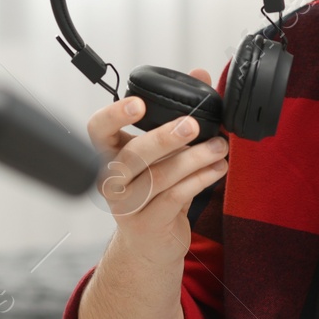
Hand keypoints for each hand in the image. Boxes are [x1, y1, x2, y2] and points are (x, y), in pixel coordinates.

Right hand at [85, 68, 228, 264]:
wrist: (149, 245)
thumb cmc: (154, 192)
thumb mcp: (163, 152)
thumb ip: (179, 112)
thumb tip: (200, 73)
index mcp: (109, 155)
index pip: (97, 130)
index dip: (113, 115)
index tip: (138, 103)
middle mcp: (112, 180)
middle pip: (132, 154)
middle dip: (165, 137)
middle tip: (194, 124)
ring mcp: (127, 205)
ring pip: (159, 176)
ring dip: (195, 158)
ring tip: (220, 147)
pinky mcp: (148, 224)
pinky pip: (175, 197)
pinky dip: (200, 179)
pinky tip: (217, 168)